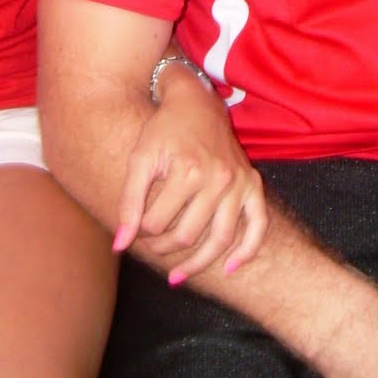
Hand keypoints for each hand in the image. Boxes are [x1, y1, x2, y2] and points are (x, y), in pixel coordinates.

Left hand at [113, 68, 267, 282]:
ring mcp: (239, 183)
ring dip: (197, 263)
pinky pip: (258, 225)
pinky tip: (227, 269)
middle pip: (187, 235)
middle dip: (163, 248)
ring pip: (220, 239)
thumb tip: (119, 245)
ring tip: (177, 275)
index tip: (137, 227)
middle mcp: (218, 179)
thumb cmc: (163, 130)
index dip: (141, 231)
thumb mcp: (140, 158)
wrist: (196, 102)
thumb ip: (129, 202)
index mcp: (188, 171)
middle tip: (152, 247)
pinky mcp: (253, 184)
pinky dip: (246, 251)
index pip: (157, 223)